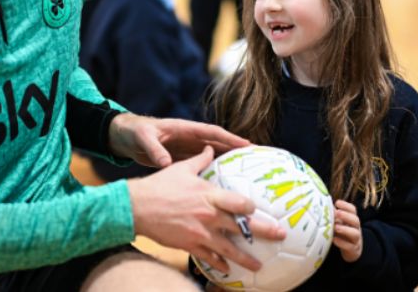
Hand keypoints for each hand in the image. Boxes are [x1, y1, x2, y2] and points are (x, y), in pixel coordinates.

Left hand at [108, 112, 249, 167]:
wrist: (123, 136)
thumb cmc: (134, 132)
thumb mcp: (143, 139)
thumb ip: (156, 149)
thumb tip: (166, 163)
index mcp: (184, 128)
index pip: (212, 132)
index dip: (230, 138)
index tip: (247, 144)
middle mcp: (189, 138)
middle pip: (218, 143)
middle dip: (236, 150)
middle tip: (257, 159)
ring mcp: (186, 148)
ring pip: (212, 154)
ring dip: (227, 161)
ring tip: (246, 172)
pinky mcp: (180, 158)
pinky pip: (201, 164)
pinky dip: (212, 170)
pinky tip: (221, 183)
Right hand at [127, 146, 286, 273]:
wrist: (136, 207)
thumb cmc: (159, 185)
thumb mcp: (181, 169)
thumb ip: (200, 160)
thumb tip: (210, 148)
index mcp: (209, 195)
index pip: (239, 202)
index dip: (252, 207)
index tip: (260, 208)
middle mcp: (209, 215)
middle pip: (243, 226)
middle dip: (265, 232)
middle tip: (281, 236)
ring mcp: (200, 233)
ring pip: (229, 249)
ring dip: (246, 259)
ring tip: (259, 267)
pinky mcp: (190, 245)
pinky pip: (209, 258)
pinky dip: (220, 265)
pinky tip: (228, 270)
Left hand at [332, 200, 362, 261]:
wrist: (352, 250)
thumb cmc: (343, 234)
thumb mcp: (339, 224)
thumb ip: (334, 216)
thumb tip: (324, 206)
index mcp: (352, 220)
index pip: (353, 210)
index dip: (346, 206)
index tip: (337, 203)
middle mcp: (356, 228)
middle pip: (356, 220)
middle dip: (346, 216)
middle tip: (337, 213)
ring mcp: (356, 239)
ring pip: (355, 233)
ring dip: (345, 229)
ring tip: (335, 227)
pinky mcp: (353, 250)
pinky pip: (349, 246)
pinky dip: (342, 243)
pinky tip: (334, 239)